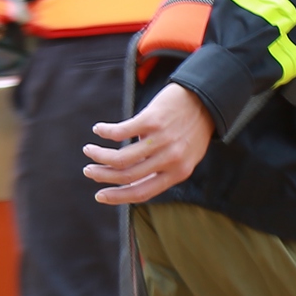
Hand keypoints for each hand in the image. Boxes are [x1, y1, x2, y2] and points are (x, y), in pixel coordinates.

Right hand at [84, 83, 212, 204]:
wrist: (206, 98)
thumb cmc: (192, 129)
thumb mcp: (185, 157)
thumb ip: (161, 170)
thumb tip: (129, 180)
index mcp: (178, 173)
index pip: (142, 193)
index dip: (118, 197)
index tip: (100, 196)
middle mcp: (170, 159)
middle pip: (127, 175)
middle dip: (102, 175)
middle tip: (89, 171)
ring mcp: (161, 140)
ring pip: (121, 158)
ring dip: (99, 155)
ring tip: (89, 150)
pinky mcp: (152, 120)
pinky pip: (120, 132)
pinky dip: (105, 132)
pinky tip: (98, 129)